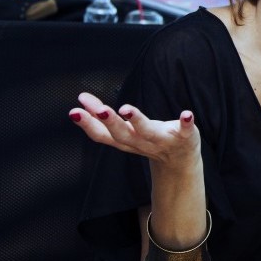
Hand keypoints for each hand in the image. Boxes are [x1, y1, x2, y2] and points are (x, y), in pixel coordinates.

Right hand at [69, 92, 200, 167]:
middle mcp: (141, 143)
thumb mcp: (124, 130)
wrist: (181, 160)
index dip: (88, 124)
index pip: (103, 135)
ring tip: (127, 109)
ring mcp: (163, 141)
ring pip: (148, 133)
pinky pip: (185, 131)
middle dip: (110, 122)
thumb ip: (102, 117)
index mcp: (126, 140)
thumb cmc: (149, 140)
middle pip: (123, 135)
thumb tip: (80, 99)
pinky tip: (187, 114)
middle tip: (101, 110)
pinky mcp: (184, 137)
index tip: (74, 111)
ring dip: (137, 120)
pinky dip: (186, 123)